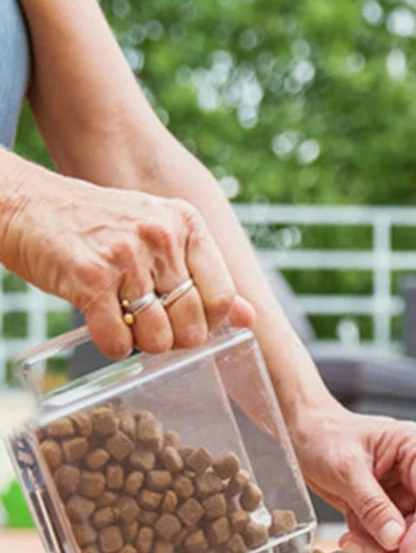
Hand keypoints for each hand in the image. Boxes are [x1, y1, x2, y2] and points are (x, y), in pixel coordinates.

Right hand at [3, 172, 253, 357]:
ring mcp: (125, 255)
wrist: (29, 206)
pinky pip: (118, 340)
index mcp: (186, 224)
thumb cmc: (100, 227)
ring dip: (143, 344)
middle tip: (152, 327)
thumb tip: (250, 318)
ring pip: (159, 336)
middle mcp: (161, 236)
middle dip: (175, 338)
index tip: (188, 321)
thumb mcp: (161, 236)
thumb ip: (205, 276)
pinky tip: (104, 327)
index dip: (209, 321)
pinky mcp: (90, 277)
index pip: (222, 294)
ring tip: (127, 323)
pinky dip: (113, 346)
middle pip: (193, 321)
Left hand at [291, 404, 415, 552]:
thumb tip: (395, 539)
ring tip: (353, 541)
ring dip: (387, 549)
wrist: (305, 436)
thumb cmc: (325, 436)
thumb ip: (372, 505)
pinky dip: (374, 546)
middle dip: (410, 546)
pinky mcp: (391, 509)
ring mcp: (407, 492)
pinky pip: (393, 540)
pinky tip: (351, 537)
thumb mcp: (345, 468)